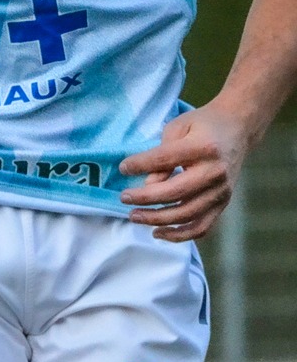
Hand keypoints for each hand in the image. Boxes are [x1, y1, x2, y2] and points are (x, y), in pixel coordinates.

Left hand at [118, 105, 253, 241]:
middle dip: (145, 198)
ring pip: (186, 214)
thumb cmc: (201, 126)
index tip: (123, 168)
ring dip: (156, 219)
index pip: (165, 160)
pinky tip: (157, 233)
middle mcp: (216, 171)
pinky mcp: (224, 203)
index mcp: (204, 148)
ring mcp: (222, 190)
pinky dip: (179, 235)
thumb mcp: (178, 129)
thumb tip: (147, 184)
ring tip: (134, 216)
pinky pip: (202, 227)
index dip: (139, 165)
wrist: (238, 128)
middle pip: (175, 192)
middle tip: (124, 198)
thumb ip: (161, 155)